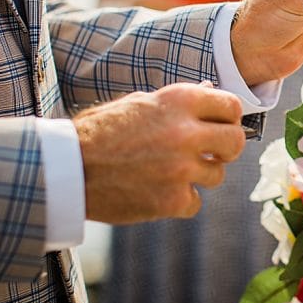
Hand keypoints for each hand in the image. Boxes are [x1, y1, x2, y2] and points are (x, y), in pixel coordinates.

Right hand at [74, 82, 245, 223]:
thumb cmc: (100, 132)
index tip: (221, 126)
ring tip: (169, 172)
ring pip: (216, 175)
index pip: (232, 106)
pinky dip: (179, 200)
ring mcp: (181, 169)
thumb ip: (179, 105)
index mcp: (180, 101)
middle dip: (226, 149)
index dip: (228, 118)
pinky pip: (194, 202)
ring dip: (199, 176)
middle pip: (235, 142)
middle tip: (211, 153)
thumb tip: (211, 101)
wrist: (66, 168)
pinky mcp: (172, 201)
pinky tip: (156, 191)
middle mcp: (186, 133)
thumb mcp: (141, 103)